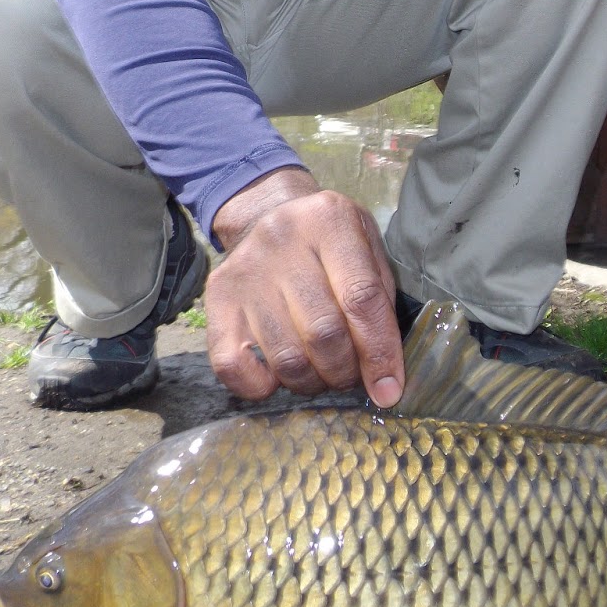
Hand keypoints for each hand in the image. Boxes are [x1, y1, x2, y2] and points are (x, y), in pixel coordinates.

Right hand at [205, 168, 404, 405]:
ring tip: (322, 373)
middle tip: (351, 375)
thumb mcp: (367, 249)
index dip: (379, 352)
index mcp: (329, 220)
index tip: (388, 390)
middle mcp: (281, 240)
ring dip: (312, 382)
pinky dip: (261, 386)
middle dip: (345, 370)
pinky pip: (232, 365)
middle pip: (323, 332)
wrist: (267, 216)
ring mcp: (244, 270)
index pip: (361, 298)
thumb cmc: (329, 244)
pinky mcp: (217, 298)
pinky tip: (278, 376)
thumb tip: (385, 379)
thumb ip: (381, 304)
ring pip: (286, 357)